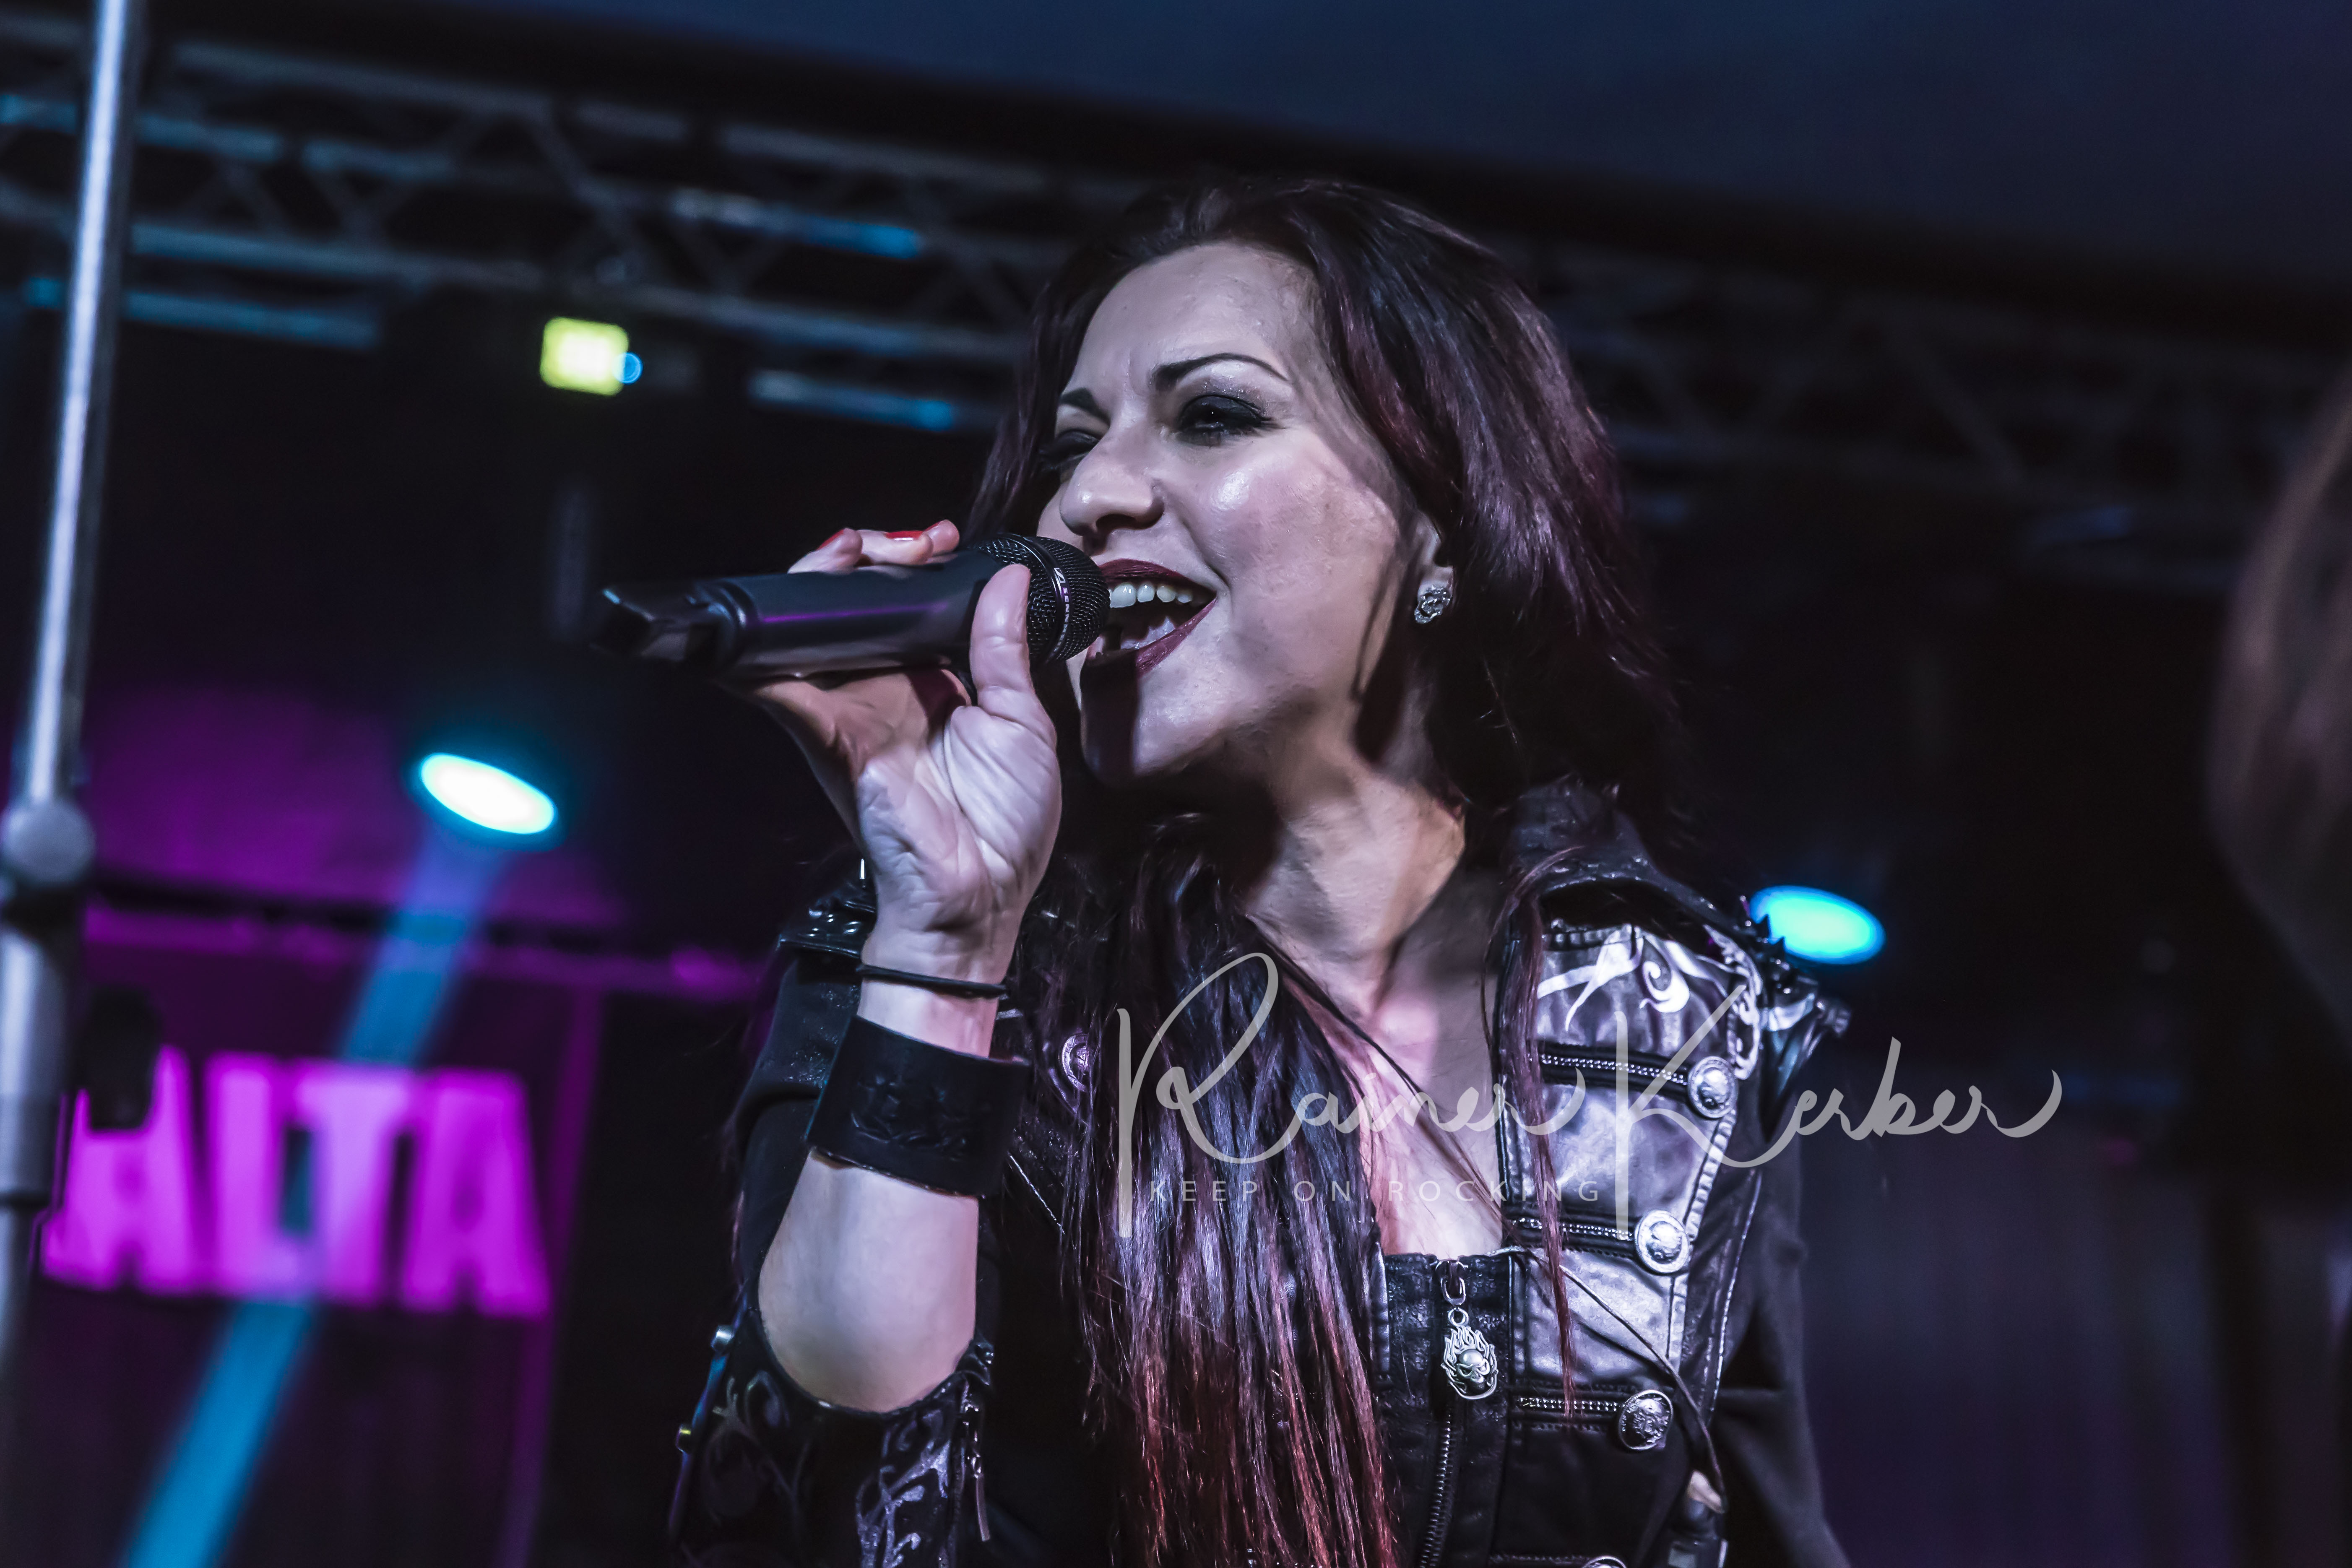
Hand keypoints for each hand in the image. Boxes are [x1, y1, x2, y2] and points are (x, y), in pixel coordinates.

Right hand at [752, 522, 1060, 991]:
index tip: (943, 540)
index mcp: (932, 683)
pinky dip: (763, 657)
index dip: (914, 565)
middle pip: (850, 607)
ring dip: (818, 582)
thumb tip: (1012, 581)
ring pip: (808, 631)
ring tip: (850, 552)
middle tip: (902, 542)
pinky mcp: (828, 738)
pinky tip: (774, 621)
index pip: (906, 605)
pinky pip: (781, 692)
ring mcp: (849, 711)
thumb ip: (1006, 651)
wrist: (980, 898)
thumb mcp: (1024, 723)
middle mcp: (884, 691)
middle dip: (865, 557)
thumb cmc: (1006, 827)